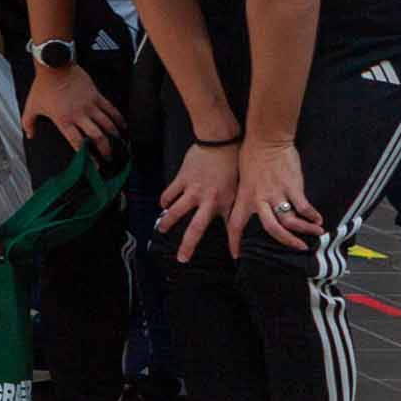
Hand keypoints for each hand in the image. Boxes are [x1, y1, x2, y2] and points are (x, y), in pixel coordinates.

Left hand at [20, 62, 120, 156]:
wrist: (54, 65)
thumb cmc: (43, 85)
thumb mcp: (32, 105)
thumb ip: (29, 122)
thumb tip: (29, 134)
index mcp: (64, 120)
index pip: (78, 143)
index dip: (87, 156)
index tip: (94, 164)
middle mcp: (79, 115)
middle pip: (97, 137)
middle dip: (105, 150)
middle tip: (109, 158)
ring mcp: (90, 105)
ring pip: (107, 124)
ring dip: (114, 136)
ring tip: (118, 144)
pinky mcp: (96, 95)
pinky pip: (110, 109)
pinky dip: (118, 118)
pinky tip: (123, 126)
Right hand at [160, 141, 239, 261]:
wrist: (220, 141)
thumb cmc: (233, 162)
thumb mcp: (239, 186)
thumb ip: (234, 204)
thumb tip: (238, 220)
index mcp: (225, 201)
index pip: (231, 228)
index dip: (234, 245)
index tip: (234, 258)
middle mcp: (208, 200)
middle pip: (195, 229)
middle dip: (188, 246)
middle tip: (182, 259)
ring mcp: (192, 190)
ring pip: (175, 212)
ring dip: (167, 223)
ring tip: (161, 230)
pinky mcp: (181, 179)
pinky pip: (169, 194)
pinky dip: (165, 201)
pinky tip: (163, 205)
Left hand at [234, 139, 320, 252]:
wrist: (266, 138)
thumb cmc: (252, 156)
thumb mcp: (242, 179)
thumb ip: (248, 196)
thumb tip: (253, 210)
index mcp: (245, 197)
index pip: (236, 225)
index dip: (235, 242)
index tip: (236, 256)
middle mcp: (260, 199)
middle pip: (272, 229)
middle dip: (286, 241)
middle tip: (298, 248)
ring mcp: (277, 193)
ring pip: (291, 220)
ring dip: (305, 229)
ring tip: (317, 233)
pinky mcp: (292, 186)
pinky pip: (304, 206)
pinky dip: (312, 215)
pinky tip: (318, 219)